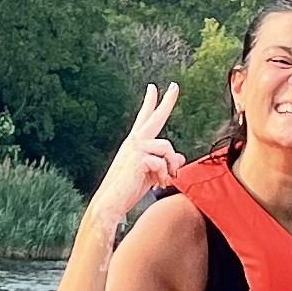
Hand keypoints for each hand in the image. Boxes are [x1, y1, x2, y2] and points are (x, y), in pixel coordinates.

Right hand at [87, 81, 183, 223]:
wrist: (110, 203)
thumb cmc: (127, 192)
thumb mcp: (150, 175)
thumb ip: (164, 164)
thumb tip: (181, 157)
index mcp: (134, 144)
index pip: (144, 119)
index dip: (150, 103)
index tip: (153, 88)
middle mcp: (134, 142)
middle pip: (154, 117)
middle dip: (166, 101)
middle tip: (174, 86)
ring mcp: (135, 148)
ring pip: (167, 147)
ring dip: (171, 166)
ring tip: (166, 179)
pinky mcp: (139, 157)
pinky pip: (163, 162)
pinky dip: (164, 175)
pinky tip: (158, 184)